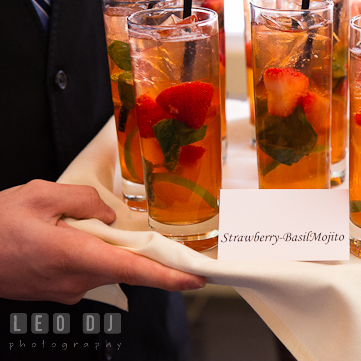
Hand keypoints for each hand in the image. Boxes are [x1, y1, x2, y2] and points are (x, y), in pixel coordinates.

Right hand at [0, 180, 205, 303]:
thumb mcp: (39, 195)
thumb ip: (84, 199)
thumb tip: (107, 214)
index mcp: (74, 255)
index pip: (134, 270)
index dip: (169, 277)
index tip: (196, 279)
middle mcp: (74, 280)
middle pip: (124, 266)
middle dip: (139, 250)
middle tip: (142, 234)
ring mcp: (65, 289)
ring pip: (104, 266)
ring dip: (105, 247)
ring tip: (72, 224)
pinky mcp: (56, 291)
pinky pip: (86, 271)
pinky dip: (89, 253)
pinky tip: (66, 236)